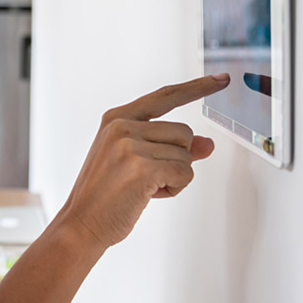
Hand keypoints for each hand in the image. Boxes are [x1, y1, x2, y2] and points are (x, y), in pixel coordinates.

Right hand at [60, 74, 227, 249]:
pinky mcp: (142, 166)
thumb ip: (169, 147)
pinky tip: (148, 195)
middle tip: (146, 178)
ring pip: (186, 155)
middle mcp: (122, 125)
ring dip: (175, 176)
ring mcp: (130, 144)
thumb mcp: (135, 162)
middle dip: (176, 159)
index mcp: (116, 118)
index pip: (165, 97)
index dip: (196, 88)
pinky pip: (185, 173)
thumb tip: (207, 144)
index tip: (221, 79)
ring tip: (144, 187)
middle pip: (183, 132)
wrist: (81, 223)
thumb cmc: (105, 195)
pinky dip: (174, 189)